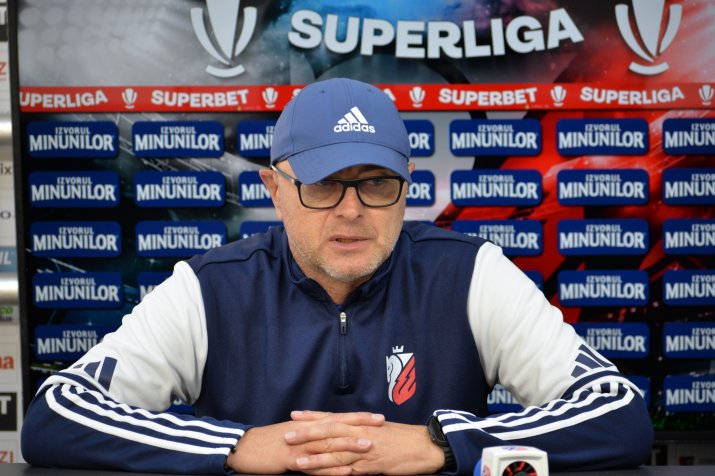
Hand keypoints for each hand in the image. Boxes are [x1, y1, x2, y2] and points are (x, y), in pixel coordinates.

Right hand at [226, 411, 384, 473]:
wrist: (245, 447)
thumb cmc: (270, 441)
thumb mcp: (293, 432)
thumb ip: (312, 432)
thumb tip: (331, 432)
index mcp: (308, 424)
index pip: (338, 418)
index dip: (358, 416)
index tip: (377, 416)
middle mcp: (306, 431)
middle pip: (337, 427)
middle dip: (360, 426)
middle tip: (381, 426)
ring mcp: (300, 446)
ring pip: (328, 444)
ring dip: (349, 445)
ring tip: (369, 446)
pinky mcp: (291, 460)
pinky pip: (314, 466)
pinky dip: (330, 469)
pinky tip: (345, 471)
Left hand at [288, 411, 444, 474]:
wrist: (424, 446)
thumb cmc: (402, 437)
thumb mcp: (378, 429)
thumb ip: (359, 430)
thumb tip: (343, 432)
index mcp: (361, 423)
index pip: (332, 417)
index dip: (312, 417)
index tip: (294, 416)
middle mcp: (360, 433)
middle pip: (329, 433)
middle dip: (306, 436)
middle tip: (286, 437)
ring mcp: (365, 451)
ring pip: (336, 453)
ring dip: (315, 459)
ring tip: (296, 462)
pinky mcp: (372, 467)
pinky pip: (350, 471)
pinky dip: (334, 474)